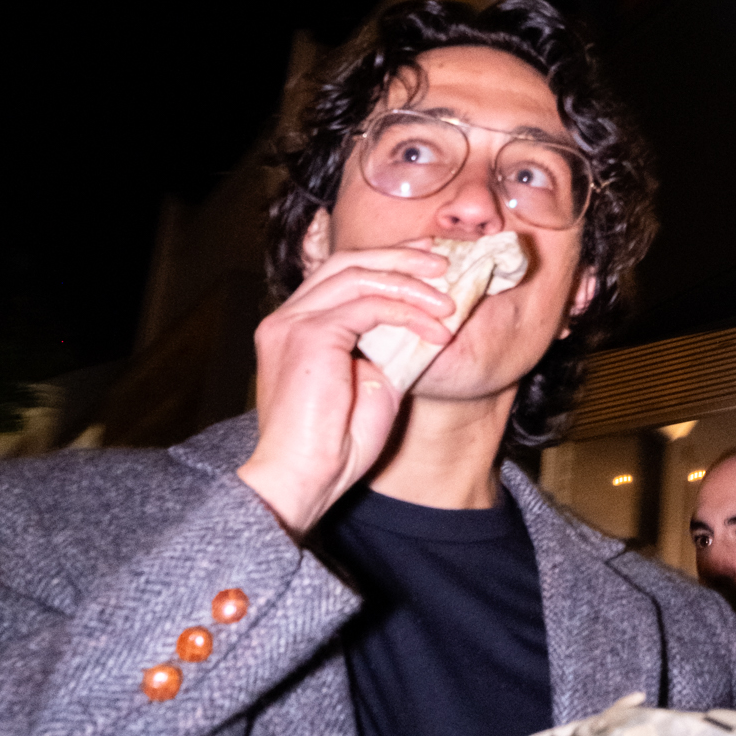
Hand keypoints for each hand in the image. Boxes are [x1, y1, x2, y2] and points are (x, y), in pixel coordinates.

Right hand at [237, 243, 454, 535]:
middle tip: (444, 262)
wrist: (301, 479)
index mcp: (294, 325)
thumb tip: (421, 323)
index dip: (387, 261)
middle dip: (401, 256)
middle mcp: (287, 317)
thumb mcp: (369, 383)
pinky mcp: (310, 335)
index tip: (428, 263)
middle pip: (347, 261)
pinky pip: (369, 306)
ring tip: (448, 302)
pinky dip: (407, 313)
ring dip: (411, 285)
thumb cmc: (332, 444)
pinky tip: (435, 330)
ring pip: (359, 276)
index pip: (341, 274)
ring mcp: (293, 322)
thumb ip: (385, 346)